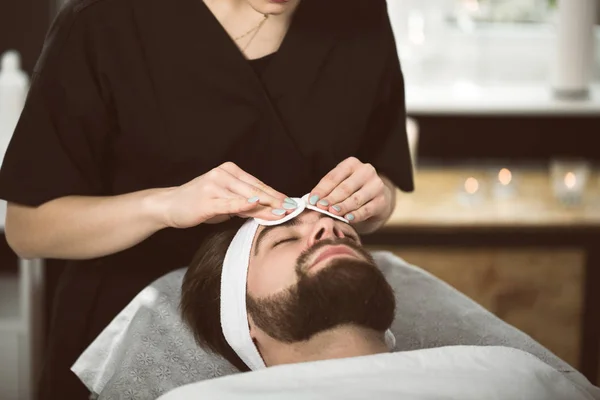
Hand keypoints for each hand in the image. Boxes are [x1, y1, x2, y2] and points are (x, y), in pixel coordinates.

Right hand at [163, 162, 295, 227]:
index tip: (291, 203)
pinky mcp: (207, 200)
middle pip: (255, 189)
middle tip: (291, 209)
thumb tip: (269, 210)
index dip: (276, 194)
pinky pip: (229, 203)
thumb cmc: (200, 203)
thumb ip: (244, 202)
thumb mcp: (225, 199)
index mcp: (229, 170)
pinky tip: (255, 207)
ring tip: (280, 214)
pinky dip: (243, 205)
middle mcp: (223, 174)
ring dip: (265, 207)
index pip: (258, 184)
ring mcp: (214, 186)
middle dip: (275, 201)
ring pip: (246, 197)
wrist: (170, 205)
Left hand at [309, 157, 394, 231]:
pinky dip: (356, 215)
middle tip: (320, 207)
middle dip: (331, 199)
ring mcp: (376, 185)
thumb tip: (309, 201)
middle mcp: (366, 171)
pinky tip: (347, 219)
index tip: (311, 200)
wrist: (376, 200)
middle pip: (344, 188)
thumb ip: (326, 191)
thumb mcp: (339, 186)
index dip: (321, 189)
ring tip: (332, 213)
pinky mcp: (382, 201)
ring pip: (356, 199)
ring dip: (342, 207)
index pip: (333, 177)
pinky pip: (367, 209)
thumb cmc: (352, 192)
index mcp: (352, 164)